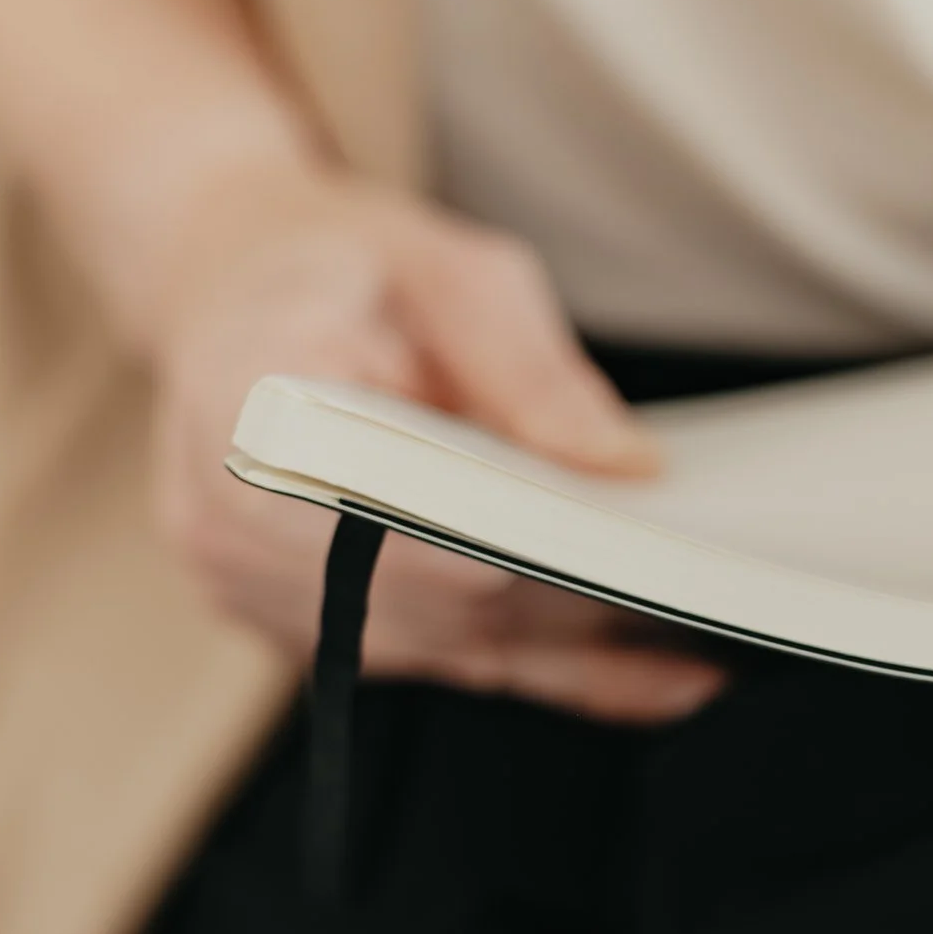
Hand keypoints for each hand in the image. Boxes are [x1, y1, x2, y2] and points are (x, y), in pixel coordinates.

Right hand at [146, 162, 728, 720]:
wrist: (234, 284)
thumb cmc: (350, 265)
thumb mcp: (453, 272)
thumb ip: (531, 371)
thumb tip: (624, 471)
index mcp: (246, 400)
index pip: (378, 505)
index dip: (495, 544)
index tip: (612, 559)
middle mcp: (224, 517)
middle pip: (426, 595)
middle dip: (568, 605)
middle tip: (708, 606)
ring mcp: (250, 590)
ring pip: (442, 647)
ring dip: (570, 651)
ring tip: (706, 642)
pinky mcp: (300, 629)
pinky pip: (436, 662)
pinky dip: (543, 665)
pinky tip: (651, 668)